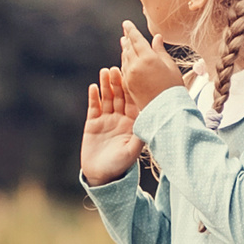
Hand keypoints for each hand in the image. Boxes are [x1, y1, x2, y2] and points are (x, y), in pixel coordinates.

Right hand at [80, 71, 141, 187]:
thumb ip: (139, 137)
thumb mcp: (132, 151)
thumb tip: (150, 123)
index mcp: (133, 122)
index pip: (133, 101)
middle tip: (117, 68)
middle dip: (118, 82)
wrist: (100, 175)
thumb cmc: (120, 165)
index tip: (132, 74)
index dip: (132, 87)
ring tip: (105, 71)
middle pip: (120, 96)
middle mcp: (121, 118)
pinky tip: (94, 86)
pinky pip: (94, 106)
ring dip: (106, 85)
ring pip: (107, 98)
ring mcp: (107, 119)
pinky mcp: (93, 123)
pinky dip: (94, 96)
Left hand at [118, 20, 186, 111]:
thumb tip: (156, 38)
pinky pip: (124, 69)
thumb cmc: (173, 88)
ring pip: (125, 58)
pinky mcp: (128, 85)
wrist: (167, 110)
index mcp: (148, 58)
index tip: (126, 23)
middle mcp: (136, 66)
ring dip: (125, 49)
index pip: (136, 39)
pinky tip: (126, 59)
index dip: (131, 30)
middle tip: (125, 32)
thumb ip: (160, 50)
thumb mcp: (170, 66)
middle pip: (129, 48)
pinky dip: (125, 62)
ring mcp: (130, 76)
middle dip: (127, 39)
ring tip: (124, 43)